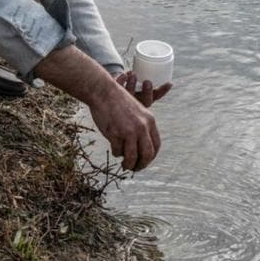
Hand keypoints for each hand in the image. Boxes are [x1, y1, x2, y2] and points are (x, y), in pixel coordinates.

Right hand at [32, 46, 161, 170]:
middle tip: (135, 168)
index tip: (145, 161)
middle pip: (147, 154)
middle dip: (142, 164)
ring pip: (133, 157)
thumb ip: (141, 127)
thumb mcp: (136, 112)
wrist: (103, 92)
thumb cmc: (117, 102)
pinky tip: (114, 150)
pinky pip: (118, 151)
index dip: (151, 156)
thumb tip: (140, 148)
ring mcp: (129, 130)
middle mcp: (142, 127)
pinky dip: (117, 153)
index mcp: (150, 121)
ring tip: (125, 165)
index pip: (156, 145)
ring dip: (129, 164)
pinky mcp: (116, 133)